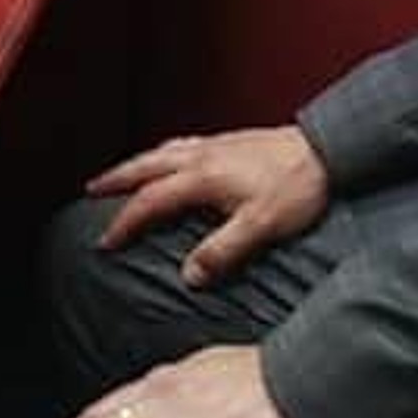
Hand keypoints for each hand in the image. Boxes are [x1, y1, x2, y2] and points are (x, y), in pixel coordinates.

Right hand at [87, 122, 330, 281]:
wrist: (326, 149)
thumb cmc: (296, 189)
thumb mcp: (260, 226)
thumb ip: (221, 251)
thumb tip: (187, 276)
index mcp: (202, 178)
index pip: (151, 201)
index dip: (125, 221)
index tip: (105, 241)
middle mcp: (200, 156)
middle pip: (146, 166)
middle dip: (116, 179)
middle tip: (92, 189)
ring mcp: (214, 145)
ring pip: (162, 151)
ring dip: (137, 163)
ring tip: (123, 173)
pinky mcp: (229, 141)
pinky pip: (182, 143)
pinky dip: (165, 152)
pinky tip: (172, 156)